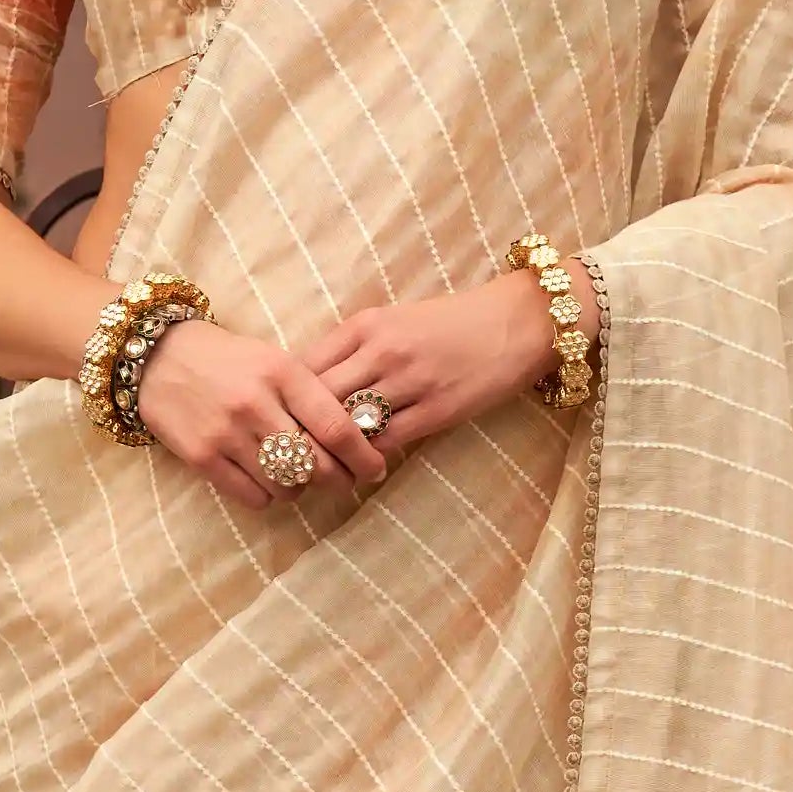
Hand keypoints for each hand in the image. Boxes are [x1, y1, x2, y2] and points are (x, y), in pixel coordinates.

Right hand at [130, 316, 386, 516]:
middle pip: (316, 463)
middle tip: (344, 481)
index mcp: (282, 372)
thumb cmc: (228, 359)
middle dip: (339, 479)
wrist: (158, 356)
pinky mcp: (201, 457)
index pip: (336, 426)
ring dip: (301, 488)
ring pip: (286, 485)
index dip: (363, 456)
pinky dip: (269, 496)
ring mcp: (226, 433)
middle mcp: (256, 403)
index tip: (375, 468)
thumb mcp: (274, 360)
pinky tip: (267, 480)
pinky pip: (253, 497)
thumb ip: (310, 394)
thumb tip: (356, 437)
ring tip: (297, 475)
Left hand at [296, 274, 557, 464]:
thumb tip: (309, 384)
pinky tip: (358, 470)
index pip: (303, 366)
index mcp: (365, 325)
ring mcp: (410, 381)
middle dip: (298, 430)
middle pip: (317, 399)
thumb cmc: (452, 323)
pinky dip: (367, 459)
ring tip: (314, 471)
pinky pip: (386, 442)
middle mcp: (381, 350)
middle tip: (284, 456)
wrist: (516, 323)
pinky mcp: (437, 410)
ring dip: (329, 451)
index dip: (284, 399)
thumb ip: (353, 347)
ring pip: (349, 425)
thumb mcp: (394, 320)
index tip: (276, 420)